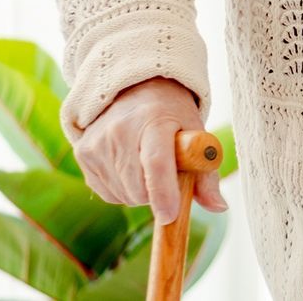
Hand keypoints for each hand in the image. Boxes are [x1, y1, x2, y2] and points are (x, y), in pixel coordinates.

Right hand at [73, 76, 226, 222]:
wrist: (134, 87)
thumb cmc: (171, 113)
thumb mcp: (196, 132)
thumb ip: (207, 172)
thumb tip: (219, 207)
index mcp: (155, 120)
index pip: (156, 162)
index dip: (163, 193)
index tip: (170, 215)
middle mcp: (120, 130)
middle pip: (138, 189)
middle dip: (157, 194)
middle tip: (166, 172)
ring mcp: (98, 142)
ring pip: (123, 196)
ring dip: (139, 192)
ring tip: (146, 163)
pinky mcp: (83, 154)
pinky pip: (107, 193)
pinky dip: (122, 189)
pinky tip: (129, 166)